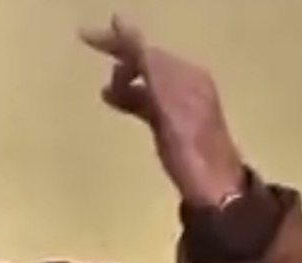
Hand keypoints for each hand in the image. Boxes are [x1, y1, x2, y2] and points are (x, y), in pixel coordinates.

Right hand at [80, 15, 244, 206]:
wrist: (213, 188)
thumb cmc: (191, 151)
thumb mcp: (170, 109)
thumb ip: (153, 75)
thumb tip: (132, 41)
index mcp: (186, 77)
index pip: (148, 51)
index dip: (121, 40)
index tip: (88, 34)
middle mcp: (185, 84)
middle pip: (148, 60)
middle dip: (121, 52)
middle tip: (90, 42)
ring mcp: (179, 103)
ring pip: (146, 79)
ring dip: (125, 75)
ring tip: (104, 81)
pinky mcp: (172, 122)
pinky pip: (147, 99)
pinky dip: (130, 95)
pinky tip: (113, 98)